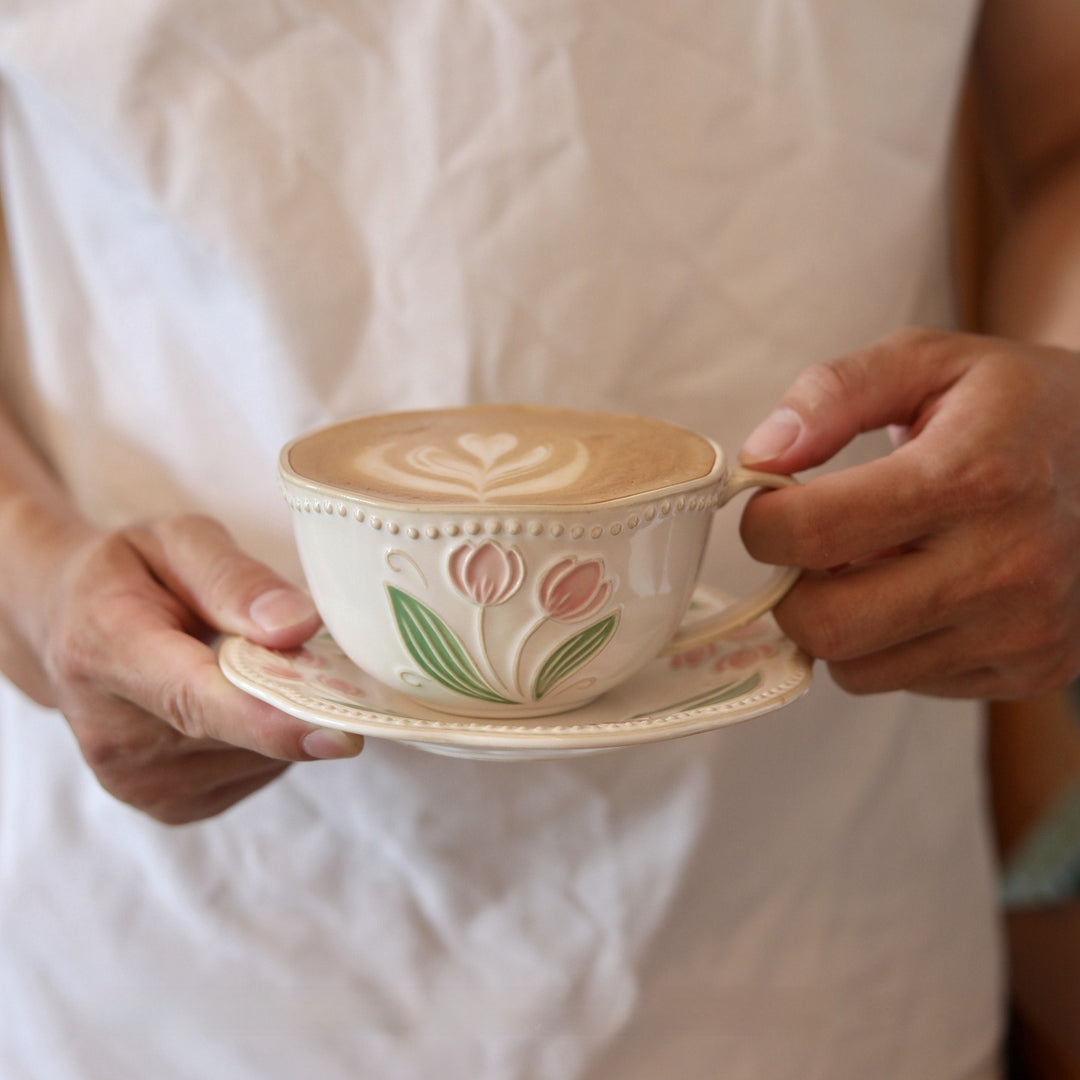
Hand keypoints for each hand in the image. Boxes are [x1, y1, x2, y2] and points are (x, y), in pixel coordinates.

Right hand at [30, 514, 362, 823]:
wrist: (69, 625)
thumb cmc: (132, 573)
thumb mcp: (178, 541)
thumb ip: (235, 579)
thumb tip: (297, 626)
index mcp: (103, 650)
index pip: (195, 699)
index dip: (270, 721)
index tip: (340, 734)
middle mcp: (111, 733)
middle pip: (238, 734)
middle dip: (300, 700)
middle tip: (324, 654)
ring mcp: (137, 782)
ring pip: (260, 759)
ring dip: (284, 715)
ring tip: (260, 666)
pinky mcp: (170, 806)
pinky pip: (255, 774)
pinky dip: (270, 738)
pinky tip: (246, 699)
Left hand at [738, 328, 1079, 698]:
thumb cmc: (1013, 404)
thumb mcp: (926, 361)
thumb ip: (833, 394)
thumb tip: (761, 455)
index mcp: (973, 477)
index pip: (814, 534)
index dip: (764, 523)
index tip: (772, 504)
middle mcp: (1006, 565)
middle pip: (826, 625)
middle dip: (791, 588)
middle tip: (812, 548)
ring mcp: (1024, 629)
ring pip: (857, 669)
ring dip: (839, 622)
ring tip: (876, 564)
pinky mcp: (1033, 669)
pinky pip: (908, 682)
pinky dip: (890, 643)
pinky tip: (924, 591)